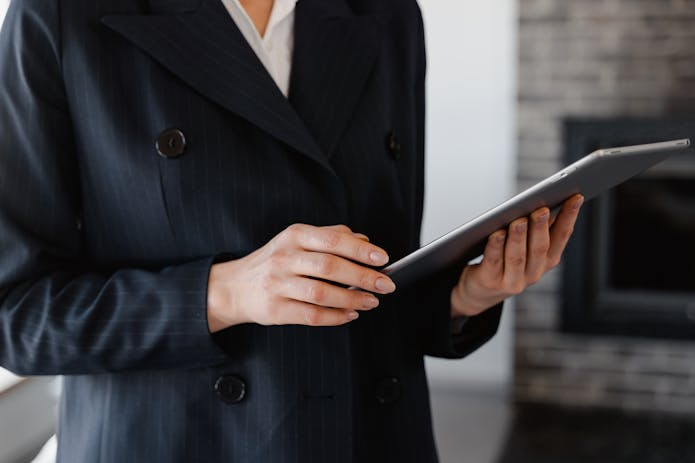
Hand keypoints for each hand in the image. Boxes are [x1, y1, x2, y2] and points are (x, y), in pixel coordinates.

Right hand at [206, 224, 395, 332]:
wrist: (233, 286)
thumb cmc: (273, 262)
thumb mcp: (297, 240)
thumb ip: (331, 236)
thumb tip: (365, 241)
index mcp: (294, 236)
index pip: (333, 240)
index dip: (360, 250)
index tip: (382, 259)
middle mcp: (285, 258)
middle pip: (330, 267)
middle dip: (363, 277)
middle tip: (385, 284)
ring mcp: (278, 284)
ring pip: (322, 293)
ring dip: (352, 299)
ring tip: (371, 301)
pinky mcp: (275, 309)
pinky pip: (311, 315)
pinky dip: (335, 317)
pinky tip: (350, 314)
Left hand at [450, 194, 583, 316]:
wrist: (480, 290)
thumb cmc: (504, 260)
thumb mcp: (525, 246)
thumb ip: (535, 228)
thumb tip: (545, 201)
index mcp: (547, 260)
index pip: (561, 236)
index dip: (569, 217)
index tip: (575, 197)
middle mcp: (534, 273)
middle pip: (539, 248)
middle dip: (541, 227)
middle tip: (542, 209)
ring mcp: (513, 280)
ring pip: (517, 256)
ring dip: (519, 237)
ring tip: (519, 221)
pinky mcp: (491, 281)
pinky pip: (494, 261)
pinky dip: (496, 246)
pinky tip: (496, 233)